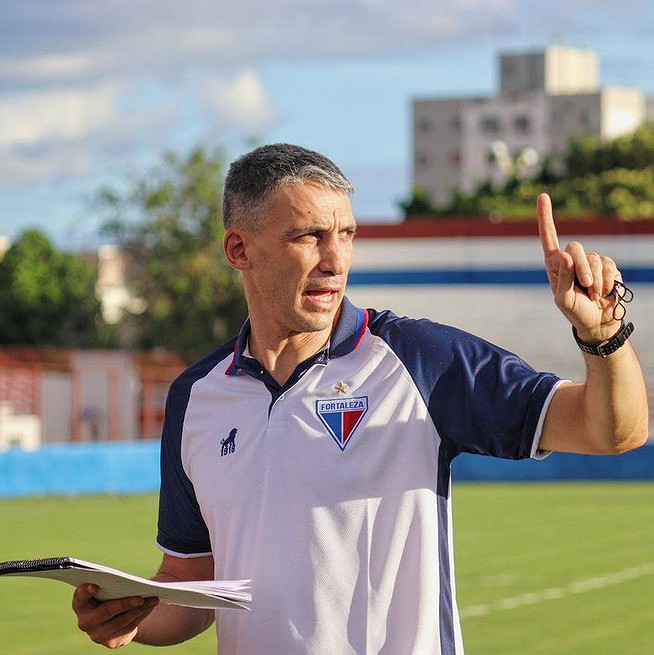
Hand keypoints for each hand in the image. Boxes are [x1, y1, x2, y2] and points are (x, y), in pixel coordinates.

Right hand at [72, 583, 158, 648]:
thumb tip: (137, 567)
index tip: (95, 586)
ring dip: (138, 609)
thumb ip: (114, 578)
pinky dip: (140, 616)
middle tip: (140, 597)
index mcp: (81, 603)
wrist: (119, 615)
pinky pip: (127, 629)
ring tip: (153, 599)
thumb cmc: (113, 593)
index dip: (85, 592)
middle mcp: (85, 621)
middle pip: (105, 612)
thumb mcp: (111, 584)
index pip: (80, 597)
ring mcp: (97, 634)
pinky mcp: (110, 642)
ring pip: (120, 621)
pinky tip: (149, 607)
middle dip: (124, 604)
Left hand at [537, 193, 621, 341]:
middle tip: (585, 286)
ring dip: (595, 281)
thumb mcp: (564, 299)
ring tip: (593, 295)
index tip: (542, 196)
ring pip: (594, 258)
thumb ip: (564, 278)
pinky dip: (606, 282)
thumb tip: (564, 254)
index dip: (545, 216)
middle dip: (581, 268)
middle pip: (575, 248)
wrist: (598, 322)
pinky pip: (609, 266)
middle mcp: (571, 259)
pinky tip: (604, 292)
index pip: (549, 237)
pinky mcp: (607, 266)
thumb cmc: (575, 312)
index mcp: (554, 264)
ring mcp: (590, 261)